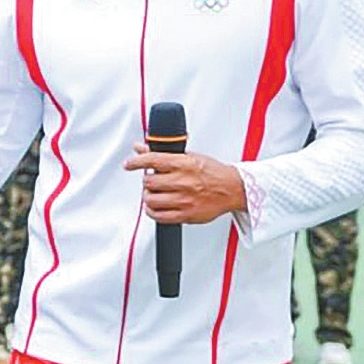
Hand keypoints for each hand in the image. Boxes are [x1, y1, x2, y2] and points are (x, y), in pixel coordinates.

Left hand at [122, 144, 246, 223]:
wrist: (234, 189)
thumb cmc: (213, 173)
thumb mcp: (189, 156)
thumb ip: (163, 153)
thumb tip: (141, 147)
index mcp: (184, 164)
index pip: (152, 160)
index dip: (136, 162)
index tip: (128, 164)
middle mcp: (183, 181)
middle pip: (149, 182)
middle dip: (147, 181)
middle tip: (152, 181)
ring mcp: (184, 199)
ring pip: (151, 199)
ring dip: (148, 197)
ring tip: (154, 194)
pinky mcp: (186, 215)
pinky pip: (159, 216)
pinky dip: (152, 211)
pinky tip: (156, 207)